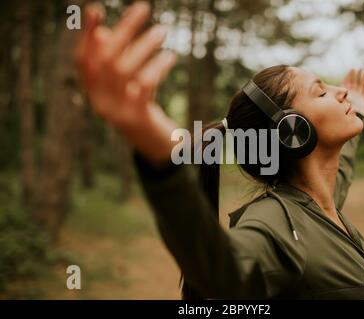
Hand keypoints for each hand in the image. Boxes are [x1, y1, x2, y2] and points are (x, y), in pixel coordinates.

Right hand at [75, 2, 176, 165]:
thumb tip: (106, 32)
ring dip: (144, 45)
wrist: (158, 149)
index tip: (95, 10)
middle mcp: (100, 103)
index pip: (83, 61)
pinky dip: (156, 67)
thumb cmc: (142, 109)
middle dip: (124, 31)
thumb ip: (117, 63)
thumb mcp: (128, 86)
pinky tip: (169, 57)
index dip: (87, 35)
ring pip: (123, 70)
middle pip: (105, 60)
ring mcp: (117, 112)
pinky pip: (143, 86)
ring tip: (162, 30)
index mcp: (94, 94)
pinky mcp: (137, 118)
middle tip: (143, 8)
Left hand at [342, 69, 363, 117]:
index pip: (347, 83)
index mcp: (346, 94)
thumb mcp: (341, 104)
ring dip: (363, 78)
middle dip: (356, 76)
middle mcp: (353, 94)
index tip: (351, 70)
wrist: (354, 121)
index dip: (349, 77)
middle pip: (355, 83)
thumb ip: (340, 98)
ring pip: (361, 85)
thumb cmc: (346, 113)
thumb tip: (337, 96)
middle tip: (358, 69)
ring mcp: (359, 96)